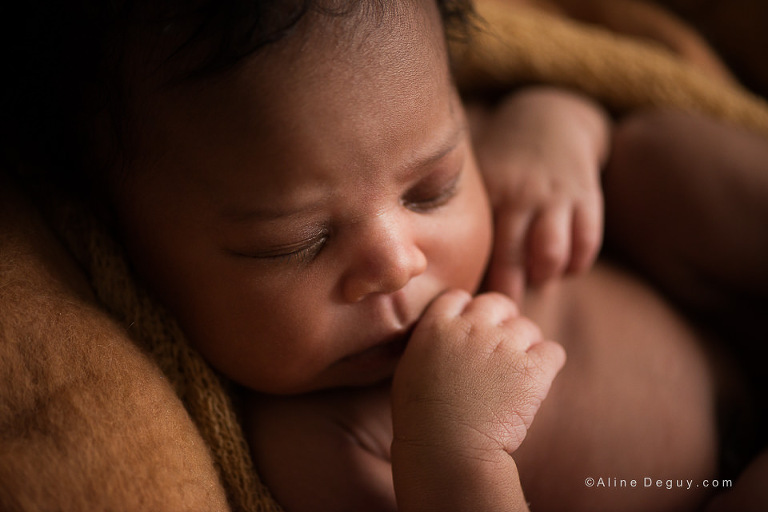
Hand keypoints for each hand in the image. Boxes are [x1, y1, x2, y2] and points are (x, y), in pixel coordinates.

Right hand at [391, 290, 565, 456]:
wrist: (446, 449)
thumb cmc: (421, 419)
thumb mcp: (409, 370)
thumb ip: (427, 343)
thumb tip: (442, 336)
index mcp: (436, 327)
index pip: (457, 297)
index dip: (467, 311)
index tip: (471, 330)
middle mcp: (471, 328)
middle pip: (497, 303)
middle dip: (503, 320)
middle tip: (502, 349)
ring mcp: (502, 346)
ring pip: (528, 327)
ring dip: (526, 346)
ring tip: (516, 375)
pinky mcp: (531, 369)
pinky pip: (553, 351)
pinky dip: (548, 364)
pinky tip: (536, 381)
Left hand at [469, 87, 610, 300]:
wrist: (548, 118)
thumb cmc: (502, 160)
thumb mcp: (477, 175)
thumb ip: (458, 212)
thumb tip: (433, 262)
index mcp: (490, 193)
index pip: (479, 247)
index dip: (475, 281)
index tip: (469, 305)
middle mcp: (521, 196)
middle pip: (513, 257)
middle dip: (509, 292)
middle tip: (503, 314)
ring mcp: (556, 196)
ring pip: (551, 254)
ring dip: (545, 276)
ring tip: (537, 280)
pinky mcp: (586, 196)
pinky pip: (586, 241)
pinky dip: (576, 262)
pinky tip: (565, 266)